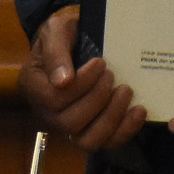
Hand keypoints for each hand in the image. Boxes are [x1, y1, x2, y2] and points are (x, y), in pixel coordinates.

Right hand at [18, 6, 146, 150]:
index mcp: (35, 87)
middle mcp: (49, 113)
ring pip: (88, 141)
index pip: (54, 99)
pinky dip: (126, 130)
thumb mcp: (56, 30)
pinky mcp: (92, 131)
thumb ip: (56, 51)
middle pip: (70, 123)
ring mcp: (70, 126)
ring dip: (112, 117)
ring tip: (126, 91)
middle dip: (97, 99)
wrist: (77, 41)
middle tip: (112, 74)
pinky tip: (138, 111)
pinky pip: (106, 143)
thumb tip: (63, 81)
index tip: (100, 63)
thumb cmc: (65, 35)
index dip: (81, 84)